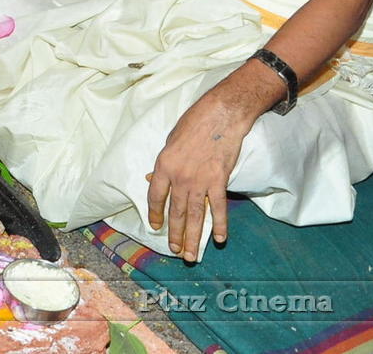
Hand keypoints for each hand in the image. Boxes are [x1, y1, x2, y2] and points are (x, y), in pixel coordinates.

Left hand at [146, 93, 250, 260]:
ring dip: (193, 237)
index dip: (155, 214)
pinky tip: (220, 239)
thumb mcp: (169, 142)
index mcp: (163, 166)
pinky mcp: (219, 181)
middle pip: (175, 211)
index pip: (155, 197)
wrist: (219, 116)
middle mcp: (179, 177)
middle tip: (175, 250)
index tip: (156, 227)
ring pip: (195, 215)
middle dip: (175, 233)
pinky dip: (220, 224)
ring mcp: (200, 181)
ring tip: (190, 255)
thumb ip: (163, 164)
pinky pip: (218, 208)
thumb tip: (151, 178)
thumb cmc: (193, 124)